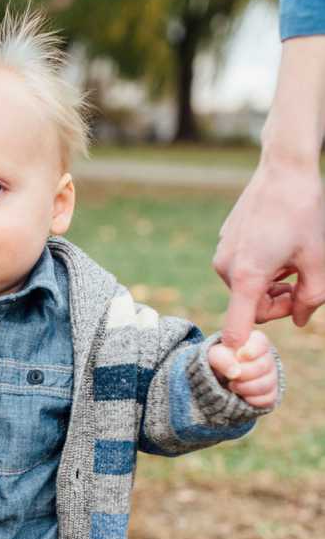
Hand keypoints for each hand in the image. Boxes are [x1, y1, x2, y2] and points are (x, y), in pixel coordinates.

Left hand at [207, 329, 279, 407]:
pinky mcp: (272, 392)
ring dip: (244, 388)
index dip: (252, 350)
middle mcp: (268, 357)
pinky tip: (242, 395)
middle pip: (263, 366)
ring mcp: (272, 375)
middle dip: (242, 374)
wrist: (222, 380)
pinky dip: (251, 399)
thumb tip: (235, 373)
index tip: (240, 356)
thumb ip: (222, 359)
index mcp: (256, 341)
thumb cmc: (221, 362)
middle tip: (230, 376)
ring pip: (265, 384)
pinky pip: (267, 399)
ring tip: (232, 385)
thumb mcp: (215, 356)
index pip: (261, 342)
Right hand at [213, 35, 324, 346]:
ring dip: (273, 284)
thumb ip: (312, 299)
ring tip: (295, 261)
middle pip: (253, 306)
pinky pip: (244, 268)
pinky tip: (281, 245)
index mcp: (248, 277)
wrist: (285, 170)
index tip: (241, 368)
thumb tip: (301, 320)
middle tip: (304, 285)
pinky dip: (264, 267)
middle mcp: (227, 268)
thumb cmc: (307, 215)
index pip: (238, 327)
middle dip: (279, 303)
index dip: (243, 348)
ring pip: (249, 287)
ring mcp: (223, 253)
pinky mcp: (226, 241)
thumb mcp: (320, 262)